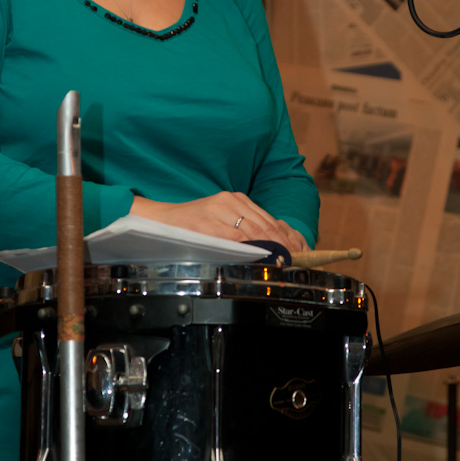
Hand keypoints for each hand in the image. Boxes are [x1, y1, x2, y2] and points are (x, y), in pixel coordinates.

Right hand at [130, 192, 308, 253]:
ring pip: (255, 230)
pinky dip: (252, 247)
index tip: (299, 251)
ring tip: (285, 261)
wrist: (161, 220)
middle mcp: (230, 200)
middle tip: (297, 260)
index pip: (268, 219)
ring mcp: (220, 210)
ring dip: (273, 247)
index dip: (286, 237)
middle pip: (265, 224)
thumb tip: (270, 247)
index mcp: (235, 199)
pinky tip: (262, 257)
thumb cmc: (192, 225)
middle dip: (284, 244)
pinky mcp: (210, 222)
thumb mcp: (221, 221)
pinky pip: (236, 236)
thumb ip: (242, 228)